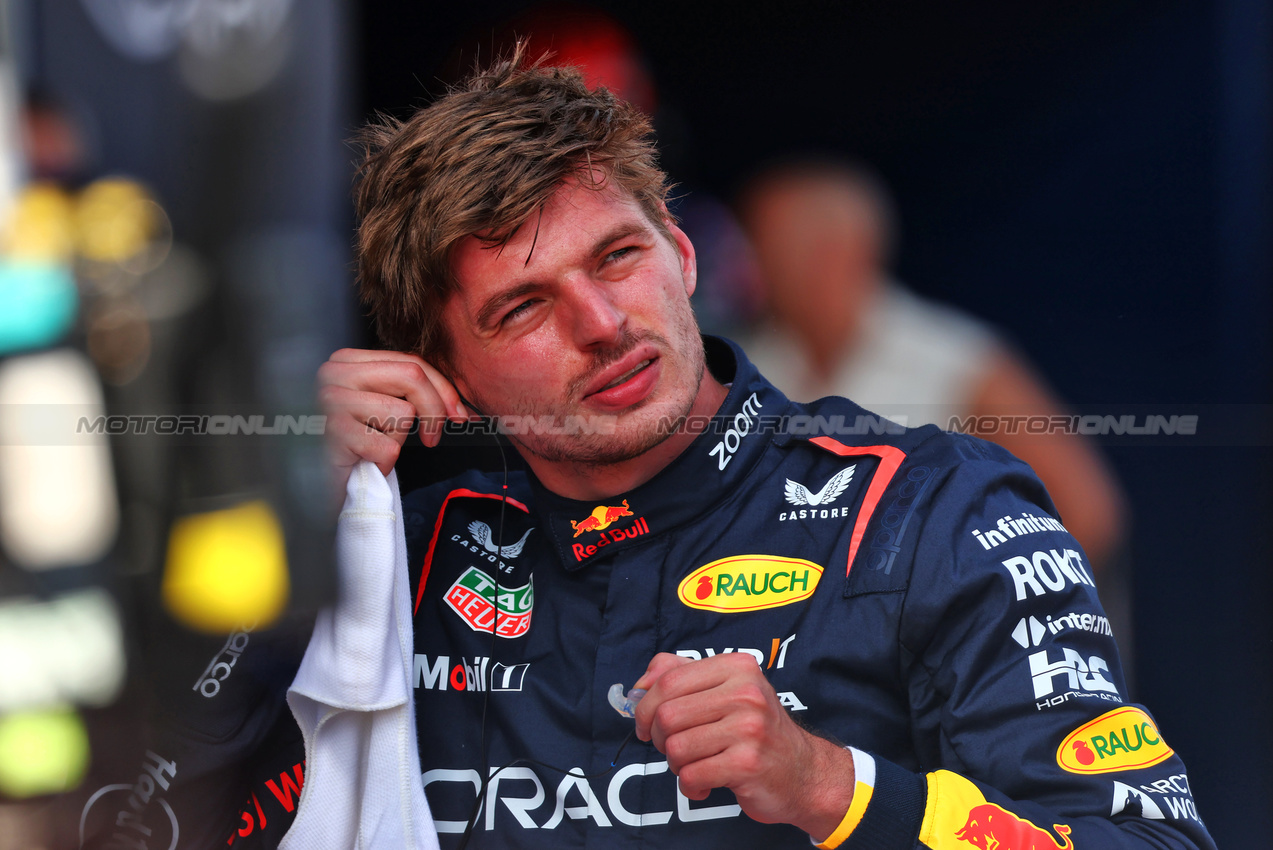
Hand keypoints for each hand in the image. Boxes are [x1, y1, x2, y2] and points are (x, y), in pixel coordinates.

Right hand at [316, 349, 467, 487]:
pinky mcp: (333, 432)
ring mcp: (330, 400)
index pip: (409, 361)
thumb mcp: (375, 409)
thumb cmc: (348, 449)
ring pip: (403, 414)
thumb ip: (404, 392)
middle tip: (433, 438)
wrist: (308, 487)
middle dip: (436, 408)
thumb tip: (456, 403)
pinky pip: (388, 447)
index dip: (442, 389)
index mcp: (346, 361)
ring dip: (396, 442)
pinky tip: (361, 464)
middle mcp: (333, 372)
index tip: (458, 414)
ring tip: (370, 450)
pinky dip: (383, 464)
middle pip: (411, 376)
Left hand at [633, 652, 854, 841]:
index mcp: (737, 667)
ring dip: (676, 765)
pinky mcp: (747, 764)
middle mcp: (745, 692)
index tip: (645, 723)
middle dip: (658, 738)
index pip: (668, 679)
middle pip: (667, 715)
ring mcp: (749, 728)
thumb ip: (682, 675)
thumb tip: (638, 685)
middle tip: (673, 748)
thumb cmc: (757, 731)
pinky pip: (692, 776)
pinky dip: (690, 786)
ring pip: (676, 748)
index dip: (645, 705)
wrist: (805, 772)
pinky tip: (705, 785)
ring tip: (695, 765)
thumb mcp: (728, 689)